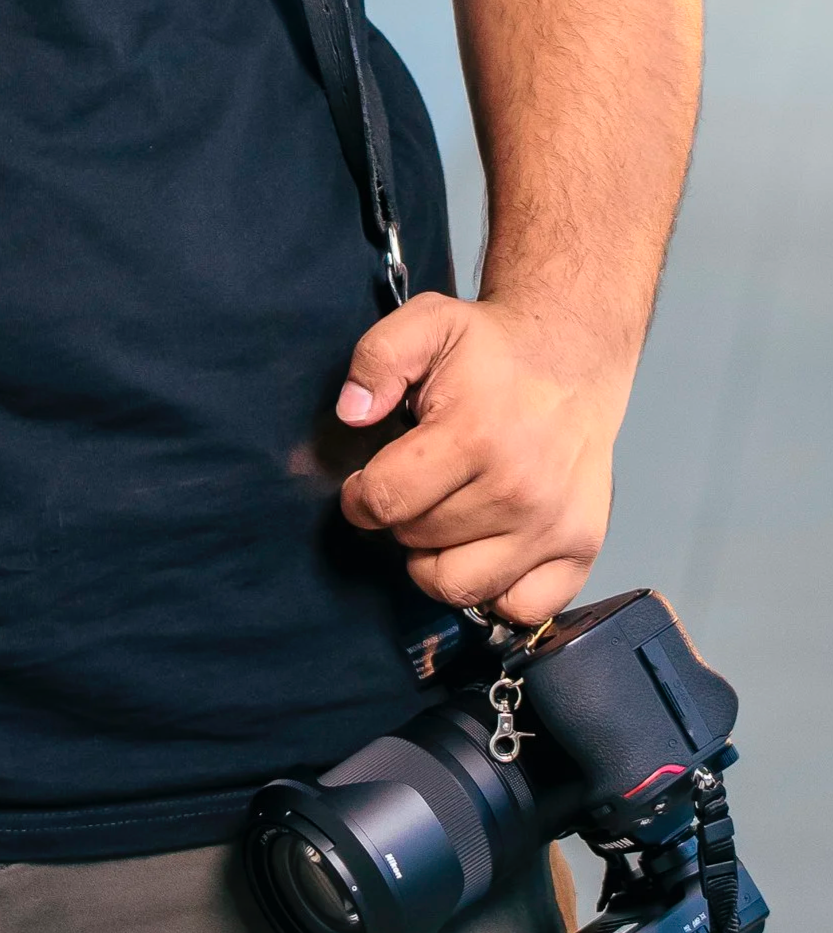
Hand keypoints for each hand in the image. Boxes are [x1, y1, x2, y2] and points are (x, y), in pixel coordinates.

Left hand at [333, 293, 632, 624]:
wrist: (572, 360)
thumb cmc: (493, 351)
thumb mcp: (426, 324)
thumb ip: (377, 360)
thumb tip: (352, 412)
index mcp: (476, 434)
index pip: (386, 501)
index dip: (359, 496)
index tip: (365, 482)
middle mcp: (520, 490)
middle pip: (418, 542)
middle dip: (403, 517)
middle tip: (419, 484)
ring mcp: (555, 525)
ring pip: (460, 585)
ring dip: (437, 558)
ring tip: (444, 516)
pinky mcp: (580, 549)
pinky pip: (519, 608)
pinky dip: (494, 590)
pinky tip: (485, 547)